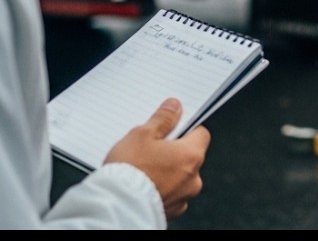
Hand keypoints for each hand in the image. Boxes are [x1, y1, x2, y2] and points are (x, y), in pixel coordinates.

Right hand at [104, 98, 210, 219]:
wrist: (116, 205)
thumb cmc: (129, 169)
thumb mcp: (142, 134)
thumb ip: (163, 119)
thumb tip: (175, 107)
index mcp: (191, 156)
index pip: (201, 134)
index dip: (186, 128)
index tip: (171, 127)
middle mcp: (193, 179)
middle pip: (189, 156)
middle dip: (173, 151)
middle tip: (151, 148)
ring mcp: (183, 197)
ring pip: (180, 177)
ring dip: (168, 171)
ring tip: (143, 168)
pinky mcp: (171, 211)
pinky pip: (171, 194)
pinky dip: (161, 188)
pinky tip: (145, 184)